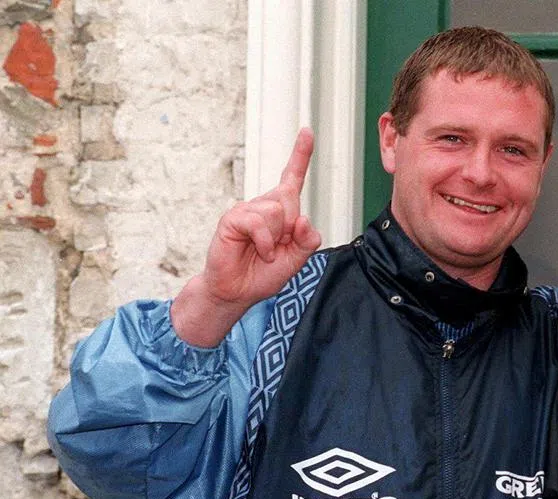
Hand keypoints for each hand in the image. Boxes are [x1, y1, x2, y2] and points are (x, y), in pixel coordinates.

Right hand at [172, 128, 322, 346]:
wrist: (239, 292)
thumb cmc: (265, 274)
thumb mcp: (297, 259)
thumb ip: (307, 240)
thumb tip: (303, 219)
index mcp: (281, 211)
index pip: (292, 178)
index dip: (301, 155)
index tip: (307, 131)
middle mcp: (264, 205)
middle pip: (290, 198)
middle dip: (290, 227)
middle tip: (276, 248)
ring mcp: (247, 210)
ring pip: (277, 211)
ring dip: (276, 238)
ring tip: (264, 251)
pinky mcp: (232, 219)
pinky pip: (258, 222)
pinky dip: (264, 242)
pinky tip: (259, 252)